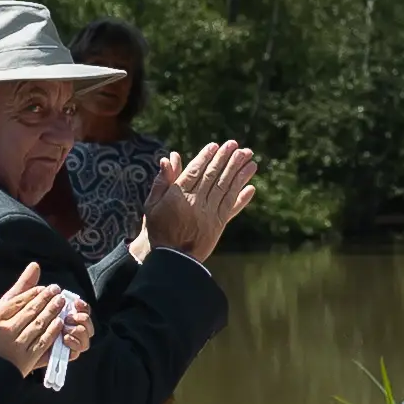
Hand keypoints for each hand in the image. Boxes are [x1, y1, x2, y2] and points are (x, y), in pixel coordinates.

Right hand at [0, 268, 84, 381]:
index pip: (16, 301)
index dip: (31, 293)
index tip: (41, 287)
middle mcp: (8, 329)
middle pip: (31, 309)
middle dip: (46, 298)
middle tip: (57, 290)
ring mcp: (18, 344)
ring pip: (39, 323)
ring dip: (52, 311)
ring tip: (61, 302)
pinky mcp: (26, 359)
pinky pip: (42, 342)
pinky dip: (52, 331)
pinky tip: (59, 324)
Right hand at [144, 141, 257, 263]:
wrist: (170, 258)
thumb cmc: (159, 228)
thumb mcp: (152, 204)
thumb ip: (162, 181)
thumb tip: (169, 158)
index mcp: (178, 195)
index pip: (195, 171)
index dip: (206, 157)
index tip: (216, 145)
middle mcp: (196, 202)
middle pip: (213, 176)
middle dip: (225, 159)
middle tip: (236, 145)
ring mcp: (208, 213)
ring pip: (225, 188)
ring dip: (238, 172)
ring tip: (249, 159)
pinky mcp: (218, 225)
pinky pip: (231, 206)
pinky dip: (242, 196)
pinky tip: (251, 186)